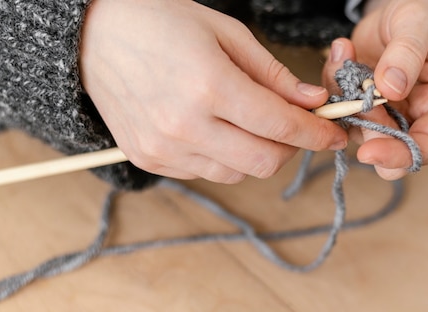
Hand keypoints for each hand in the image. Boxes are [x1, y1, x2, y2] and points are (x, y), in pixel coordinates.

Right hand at [79, 0, 347, 183]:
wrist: (93, 34)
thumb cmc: (160, 21)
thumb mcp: (225, 33)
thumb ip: (273, 74)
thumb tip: (312, 102)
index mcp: (208, 85)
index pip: (281, 126)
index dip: (317, 134)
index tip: (334, 134)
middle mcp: (184, 125)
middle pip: (264, 162)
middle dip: (291, 149)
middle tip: (295, 129)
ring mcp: (163, 147)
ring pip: (237, 174)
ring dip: (257, 154)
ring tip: (251, 124)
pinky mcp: (148, 159)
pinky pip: (205, 173)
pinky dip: (224, 158)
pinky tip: (217, 131)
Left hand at [322, 0, 427, 179]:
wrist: (401, 7)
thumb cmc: (423, 13)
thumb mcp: (419, 23)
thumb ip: (408, 53)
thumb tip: (390, 88)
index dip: (399, 156)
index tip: (369, 152)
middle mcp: (421, 118)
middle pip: (391, 148)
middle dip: (366, 127)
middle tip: (354, 92)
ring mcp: (391, 116)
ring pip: (360, 132)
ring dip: (344, 102)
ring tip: (347, 57)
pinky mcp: (365, 109)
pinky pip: (341, 111)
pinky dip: (334, 87)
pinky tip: (343, 53)